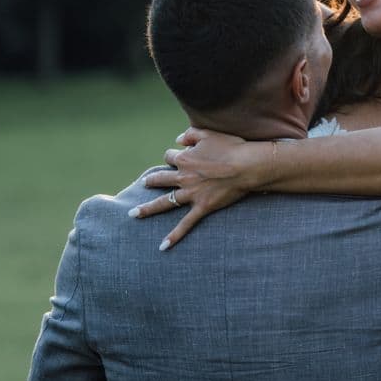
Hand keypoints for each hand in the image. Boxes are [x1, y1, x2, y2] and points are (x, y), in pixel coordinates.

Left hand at [129, 128, 262, 246]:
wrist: (246, 165)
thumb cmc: (230, 147)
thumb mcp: (208, 134)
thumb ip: (190, 134)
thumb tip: (178, 139)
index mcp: (184, 159)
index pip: (170, 156)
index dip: (174, 155)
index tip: (180, 155)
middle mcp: (183, 177)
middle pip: (160, 178)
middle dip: (151, 181)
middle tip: (145, 183)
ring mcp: (191, 194)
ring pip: (164, 202)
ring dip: (147, 208)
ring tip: (134, 213)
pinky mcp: (202, 207)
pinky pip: (185, 224)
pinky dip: (174, 235)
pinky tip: (162, 246)